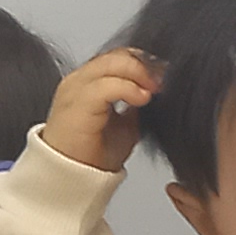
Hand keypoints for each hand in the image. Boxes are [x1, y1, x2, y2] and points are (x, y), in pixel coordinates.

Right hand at [45, 47, 159, 173]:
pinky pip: (106, 85)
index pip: (119, 56)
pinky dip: (129, 88)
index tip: (164, 75)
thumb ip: (136, 104)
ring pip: (112, 63)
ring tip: (155, 88)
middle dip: (145, 65)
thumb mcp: (125, 125)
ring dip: (139, 73)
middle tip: (163, 80)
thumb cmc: (90, 156)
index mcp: (88, 82)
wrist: (71, 179)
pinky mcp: (76, 103)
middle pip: (117, 55)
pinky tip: (142, 99)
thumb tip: (154, 91)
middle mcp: (79, 80)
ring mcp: (75, 89)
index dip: (144, 62)